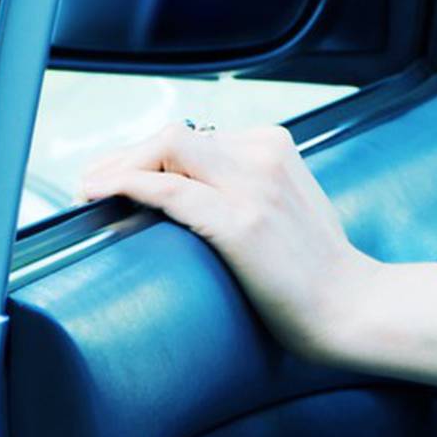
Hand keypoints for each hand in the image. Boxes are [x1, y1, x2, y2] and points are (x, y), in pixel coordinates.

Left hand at [78, 123, 375, 360]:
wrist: (348, 303)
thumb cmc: (316, 266)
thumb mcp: (288, 201)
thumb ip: (251, 181)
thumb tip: (193, 183)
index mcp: (277, 146)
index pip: (195, 133)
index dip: (145, 152)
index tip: (118, 173)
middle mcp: (266, 156)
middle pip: (174, 136)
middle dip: (123, 156)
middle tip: (91, 183)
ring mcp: (255, 187)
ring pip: (167, 151)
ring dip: (117, 167)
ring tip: (89, 191)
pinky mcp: (242, 223)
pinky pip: (170, 190)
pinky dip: (128, 185)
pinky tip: (103, 194)